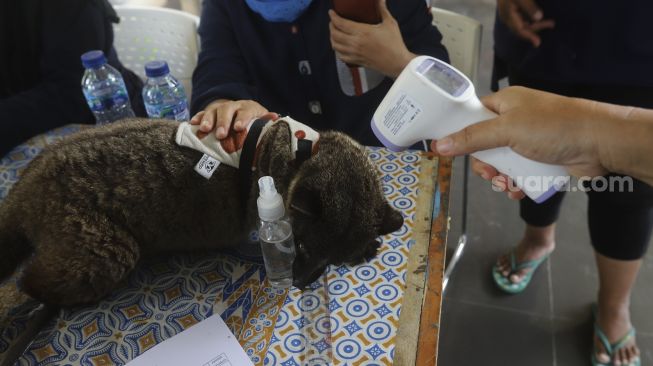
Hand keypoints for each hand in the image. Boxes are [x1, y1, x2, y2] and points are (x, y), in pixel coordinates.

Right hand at [190, 99, 277, 138]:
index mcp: (248, 107)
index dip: (242, 118)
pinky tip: (193, 124)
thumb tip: (275, 118)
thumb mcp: (261, 120)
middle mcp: (234, 105)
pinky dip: (198, 118)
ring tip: (205, 130)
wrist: (241, 112)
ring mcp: (220, 108)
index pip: (246, 111)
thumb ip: (266, 120)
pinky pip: (202, 113)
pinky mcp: (210, 112)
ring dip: (208, 119)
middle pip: (227, 110)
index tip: (238, 128)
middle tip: (221, 135)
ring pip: (213, 110)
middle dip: (223, 122)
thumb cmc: (253, 121)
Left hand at [328, 0, 414, 77]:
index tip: (331, 13)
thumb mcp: (390, 24)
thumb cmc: (394, 44)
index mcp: (362, 32)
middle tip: (333, 22)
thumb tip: (381, 0)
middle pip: (335, 34)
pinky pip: (341, 56)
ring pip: (336, 46)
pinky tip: (340, 47)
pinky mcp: (357, 61)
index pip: (341, 23)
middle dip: (331, 26)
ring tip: (334, 33)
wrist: (397, 63)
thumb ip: (383, 10)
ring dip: (332, 38)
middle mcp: (356, 43)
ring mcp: (355, 53)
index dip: (333, 17)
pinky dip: (337, 51)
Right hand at [431, 86, 609, 195]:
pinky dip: (515, 183)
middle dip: (485, 164)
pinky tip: (518, 190)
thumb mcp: (507, 130)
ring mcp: (529, 140)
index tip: (456, 152)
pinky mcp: (541, 158)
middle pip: (485, 145)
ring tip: (507, 185)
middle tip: (490, 174)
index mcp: (506, 103)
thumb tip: (437, 145)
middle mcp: (516, 119)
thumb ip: (472, 138)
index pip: (474, 115)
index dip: (463, 134)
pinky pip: (519, 172)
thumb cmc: (554, 127)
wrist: (600, 143)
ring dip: (500, 177)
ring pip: (501, 162)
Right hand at [497, 0, 554, 46]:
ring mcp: (510, 14)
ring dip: (536, 24)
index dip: (529, 37)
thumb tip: (538, 18)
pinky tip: (539, 18)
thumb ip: (529, 7)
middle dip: (537, 28)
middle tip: (552, 24)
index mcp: (509, 16)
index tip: (538, 43)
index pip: (520, 30)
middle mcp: (508, 18)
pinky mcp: (513, 9)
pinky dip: (532, 20)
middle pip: (522, 29)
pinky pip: (523, 19)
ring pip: (523, 24)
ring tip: (550, 22)